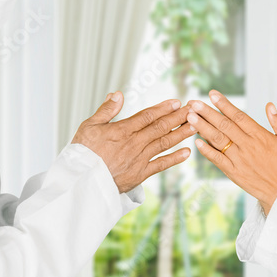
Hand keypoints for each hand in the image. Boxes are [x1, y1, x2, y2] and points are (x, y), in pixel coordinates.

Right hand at [72, 92, 194, 193]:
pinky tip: (187, 152)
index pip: (147, 116)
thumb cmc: (83, 153)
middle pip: (160, 127)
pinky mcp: (140, 174)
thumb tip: (118, 94)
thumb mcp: (89, 126)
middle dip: (178, 117)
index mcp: (122, 130)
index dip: (163, 108)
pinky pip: (161, 165)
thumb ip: (106, 110)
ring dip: (181, 134)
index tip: (177, 102)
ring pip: (164, 144)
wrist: (81, 182)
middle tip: (193, 110)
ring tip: (195, 126)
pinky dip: (175, 158)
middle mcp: (134, 143)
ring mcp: (139, 159)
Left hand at [186, 90, 276, 215]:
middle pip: (224, 126)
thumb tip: (270, 105)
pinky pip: (218, 160)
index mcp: (261, 136)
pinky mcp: (234, 173)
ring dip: (203, 128)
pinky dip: (207, 151)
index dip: (224, 104)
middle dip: (207, 113)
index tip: (212, 94)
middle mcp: (247, 146)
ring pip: (218, 141)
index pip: (239, 116)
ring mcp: (239, 160)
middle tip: (193, 103)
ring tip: (190, 117)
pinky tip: (197, 142)